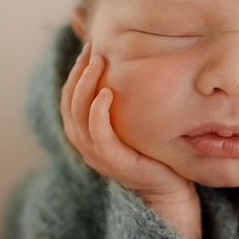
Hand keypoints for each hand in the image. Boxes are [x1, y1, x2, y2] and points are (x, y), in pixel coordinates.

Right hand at [60, 42, 201, 238]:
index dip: (75, 73)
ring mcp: (97, 155)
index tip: (90, 48)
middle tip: (93, 50)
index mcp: (86, 135)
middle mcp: (85, 145)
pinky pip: (97, 134)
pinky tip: (106, 93)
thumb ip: (125, 98)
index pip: (68, 99)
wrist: (170, 190)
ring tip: (98, 62)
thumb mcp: (136, 121)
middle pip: (69, 103)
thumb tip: (124, 64)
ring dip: (85, 85)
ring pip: (78, 115)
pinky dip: (97, 113)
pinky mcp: (114, 162)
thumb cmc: (155, 152)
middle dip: (78, 73)